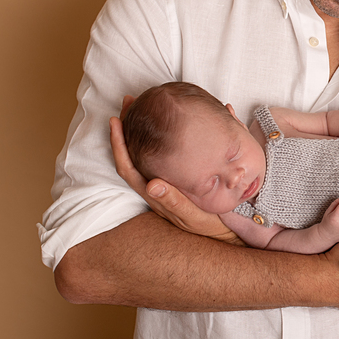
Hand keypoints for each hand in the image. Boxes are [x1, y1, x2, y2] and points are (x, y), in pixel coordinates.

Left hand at [110, 98, 240, 242]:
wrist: (224, 236)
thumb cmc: (209, 227)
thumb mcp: (192, 216)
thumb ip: (173, 201)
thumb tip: (151, 184)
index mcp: (155, 194)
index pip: (127, 167)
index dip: (118, 144)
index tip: (115, 120)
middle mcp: (155, 188)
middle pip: (132, 155)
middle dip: (126, 129)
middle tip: (129, 102)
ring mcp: (165, 184)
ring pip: (145, 153)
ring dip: (141, 129)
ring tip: (143, 107)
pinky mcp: (177, 180)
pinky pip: (161, 154)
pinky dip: (160, 136)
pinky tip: (170, 123)